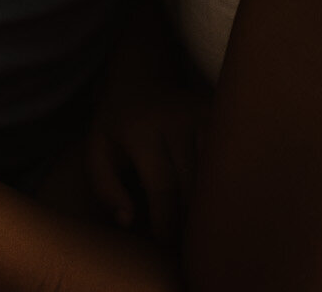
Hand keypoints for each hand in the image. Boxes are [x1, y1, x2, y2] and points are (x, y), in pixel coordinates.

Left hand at [82, 2, 211, 243]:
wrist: (140, 72)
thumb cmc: (116, 121)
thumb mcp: (96, 150)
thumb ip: (105, 189)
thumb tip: (128, 221)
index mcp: (143, 131)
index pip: (163, 190)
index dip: (166, 225)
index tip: (165, 248)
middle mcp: (176, 121)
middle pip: (193, 187)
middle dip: (190, 223)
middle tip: (186, 249)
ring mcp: (202, 114)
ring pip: (214, 173)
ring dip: (209, 204)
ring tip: (204, 231)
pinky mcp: (218, 113)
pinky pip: (225, 156)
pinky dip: (221, 181)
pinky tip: (216, 202)